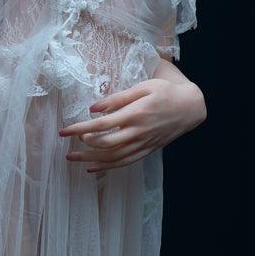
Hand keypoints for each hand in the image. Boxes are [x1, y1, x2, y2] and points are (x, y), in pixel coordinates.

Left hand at [58, 77, 206, 170]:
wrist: (190, 108)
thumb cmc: (165, 92)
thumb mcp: (143, 87)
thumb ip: (118, 98)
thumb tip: (94, 108)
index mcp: (135, 114)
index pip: (101, 125)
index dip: (80, 129)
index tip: (65, 130)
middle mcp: (137, 132)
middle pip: (104, 144)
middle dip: (82, 146)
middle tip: (68, 143)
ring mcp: (142, 144)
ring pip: (112, 158)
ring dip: (90, 160)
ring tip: (73, 158)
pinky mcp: (146, 150)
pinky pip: (124, 163)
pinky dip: (107, 167)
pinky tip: (93, 168)